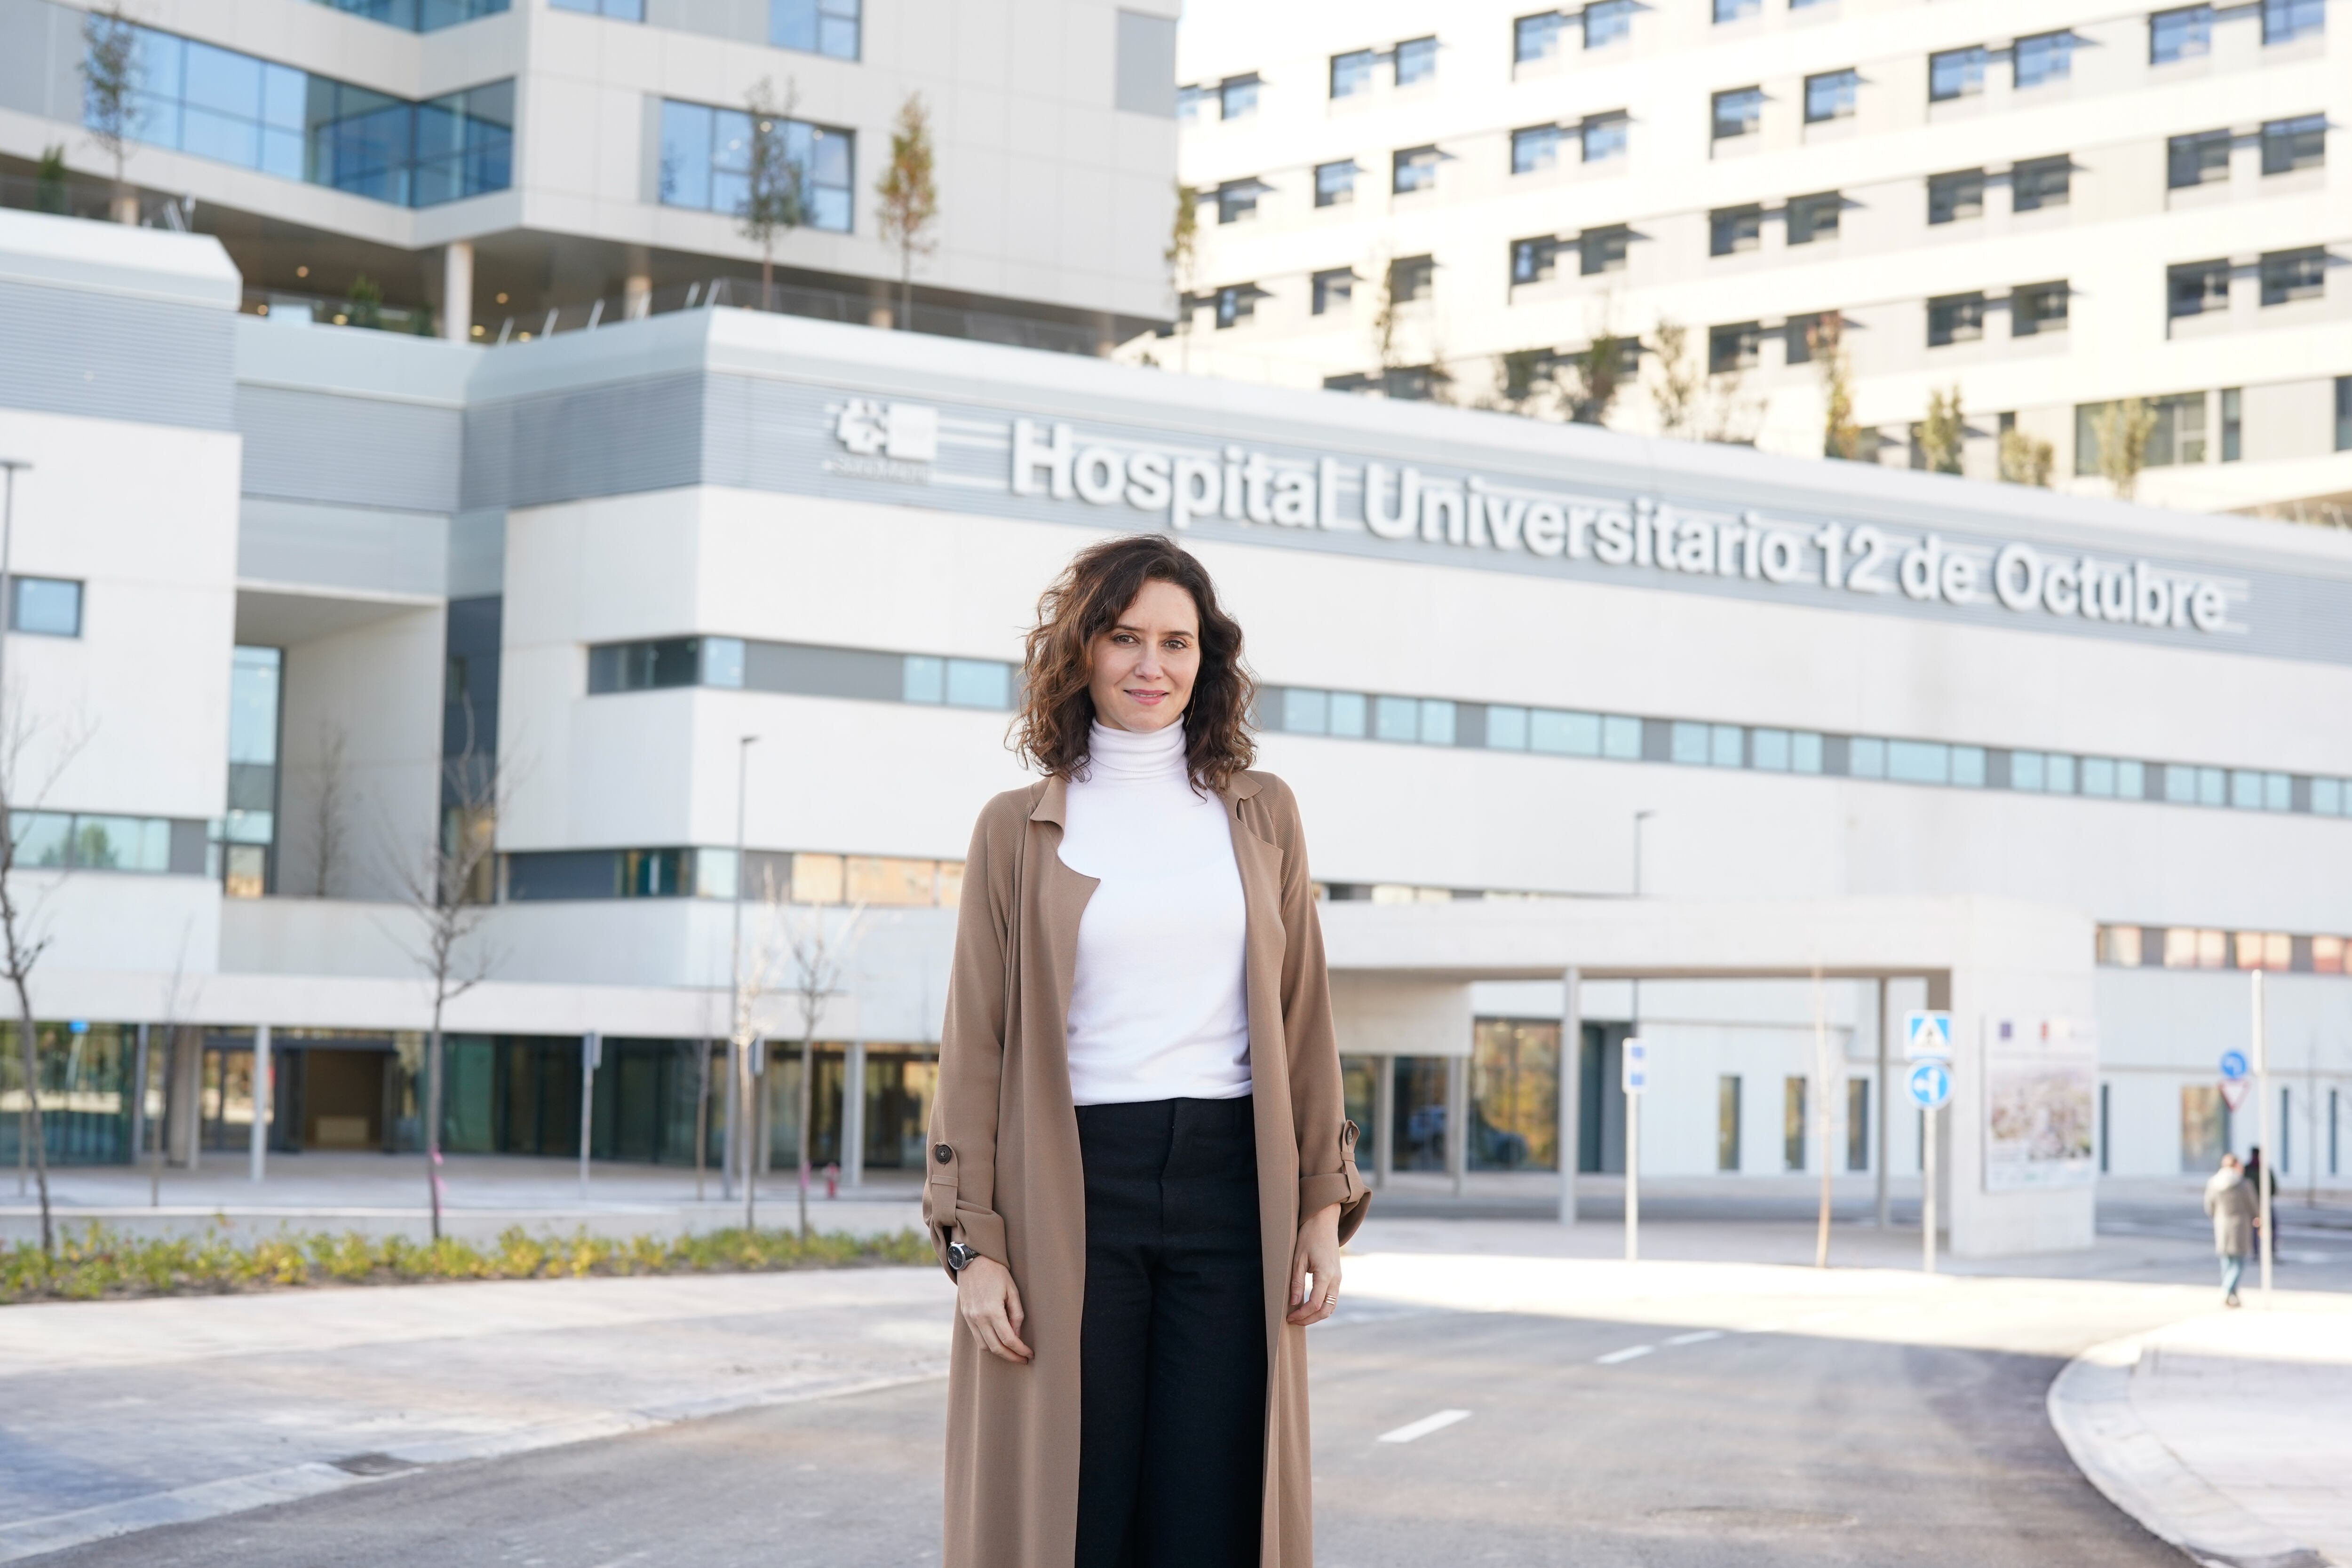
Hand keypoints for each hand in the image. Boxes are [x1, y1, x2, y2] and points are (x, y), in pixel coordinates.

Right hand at [954, 1254, 1032, 1362]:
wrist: (973, 1260)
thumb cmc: (996, 1272)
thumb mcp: (1012, 1290)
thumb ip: (1016, 1314)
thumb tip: (1017, 1334)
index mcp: (992, 1311)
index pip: (1008, 1340)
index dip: (1020, 1350)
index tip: (1029, 1354)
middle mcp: (979, 1318)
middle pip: (995, 1348)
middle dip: (1011, 1356)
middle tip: (1023, 1358)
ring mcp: (970, 1318)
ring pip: (984, 1346)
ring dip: (998, 1352)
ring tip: (1011, 1351)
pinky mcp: (966, 1316)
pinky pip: (977, 1337)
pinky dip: (988, 1343)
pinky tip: (998, 1341)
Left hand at [1286, 1202, 1342, 1326]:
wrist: (1324, 1222)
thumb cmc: (1309, 1237)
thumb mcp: (1298, 1259)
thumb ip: (1297, 1282)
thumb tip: (1293, 1304)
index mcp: (1326, 1274)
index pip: (1315, 1304)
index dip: (1302, 1315)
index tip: (1289, 1317)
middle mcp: (1336, 1279)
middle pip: (1326, 1310)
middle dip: (1310, 1319)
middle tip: (1293, 1320)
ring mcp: (1338, 1279)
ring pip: (1331, 1306)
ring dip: (1316, 1315)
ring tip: (1299, 1316)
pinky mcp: (1337, 1277)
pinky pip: (1331, 1298)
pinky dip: (1321, 1307)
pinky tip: (1307, 1306)